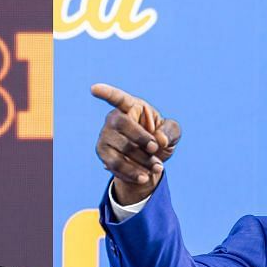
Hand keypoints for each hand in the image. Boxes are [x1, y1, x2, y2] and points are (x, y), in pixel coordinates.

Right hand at [92, 83, 181, 204]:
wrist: (148, 164)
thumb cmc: (160, 141)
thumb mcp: (173, 134)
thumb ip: (170, 132)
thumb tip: (159, 139)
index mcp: (132, 107)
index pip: (117, 98)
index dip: (106, 93)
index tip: (94, 89)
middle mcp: (114, 119)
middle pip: (123, 125)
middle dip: (141, 138)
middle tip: (155, 149)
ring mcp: (105, 136)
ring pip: (121, 149)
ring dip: (142, 161)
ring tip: (157, 168)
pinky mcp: (102, 153)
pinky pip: (115, 165)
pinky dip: (132, 173)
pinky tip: (144, 176)